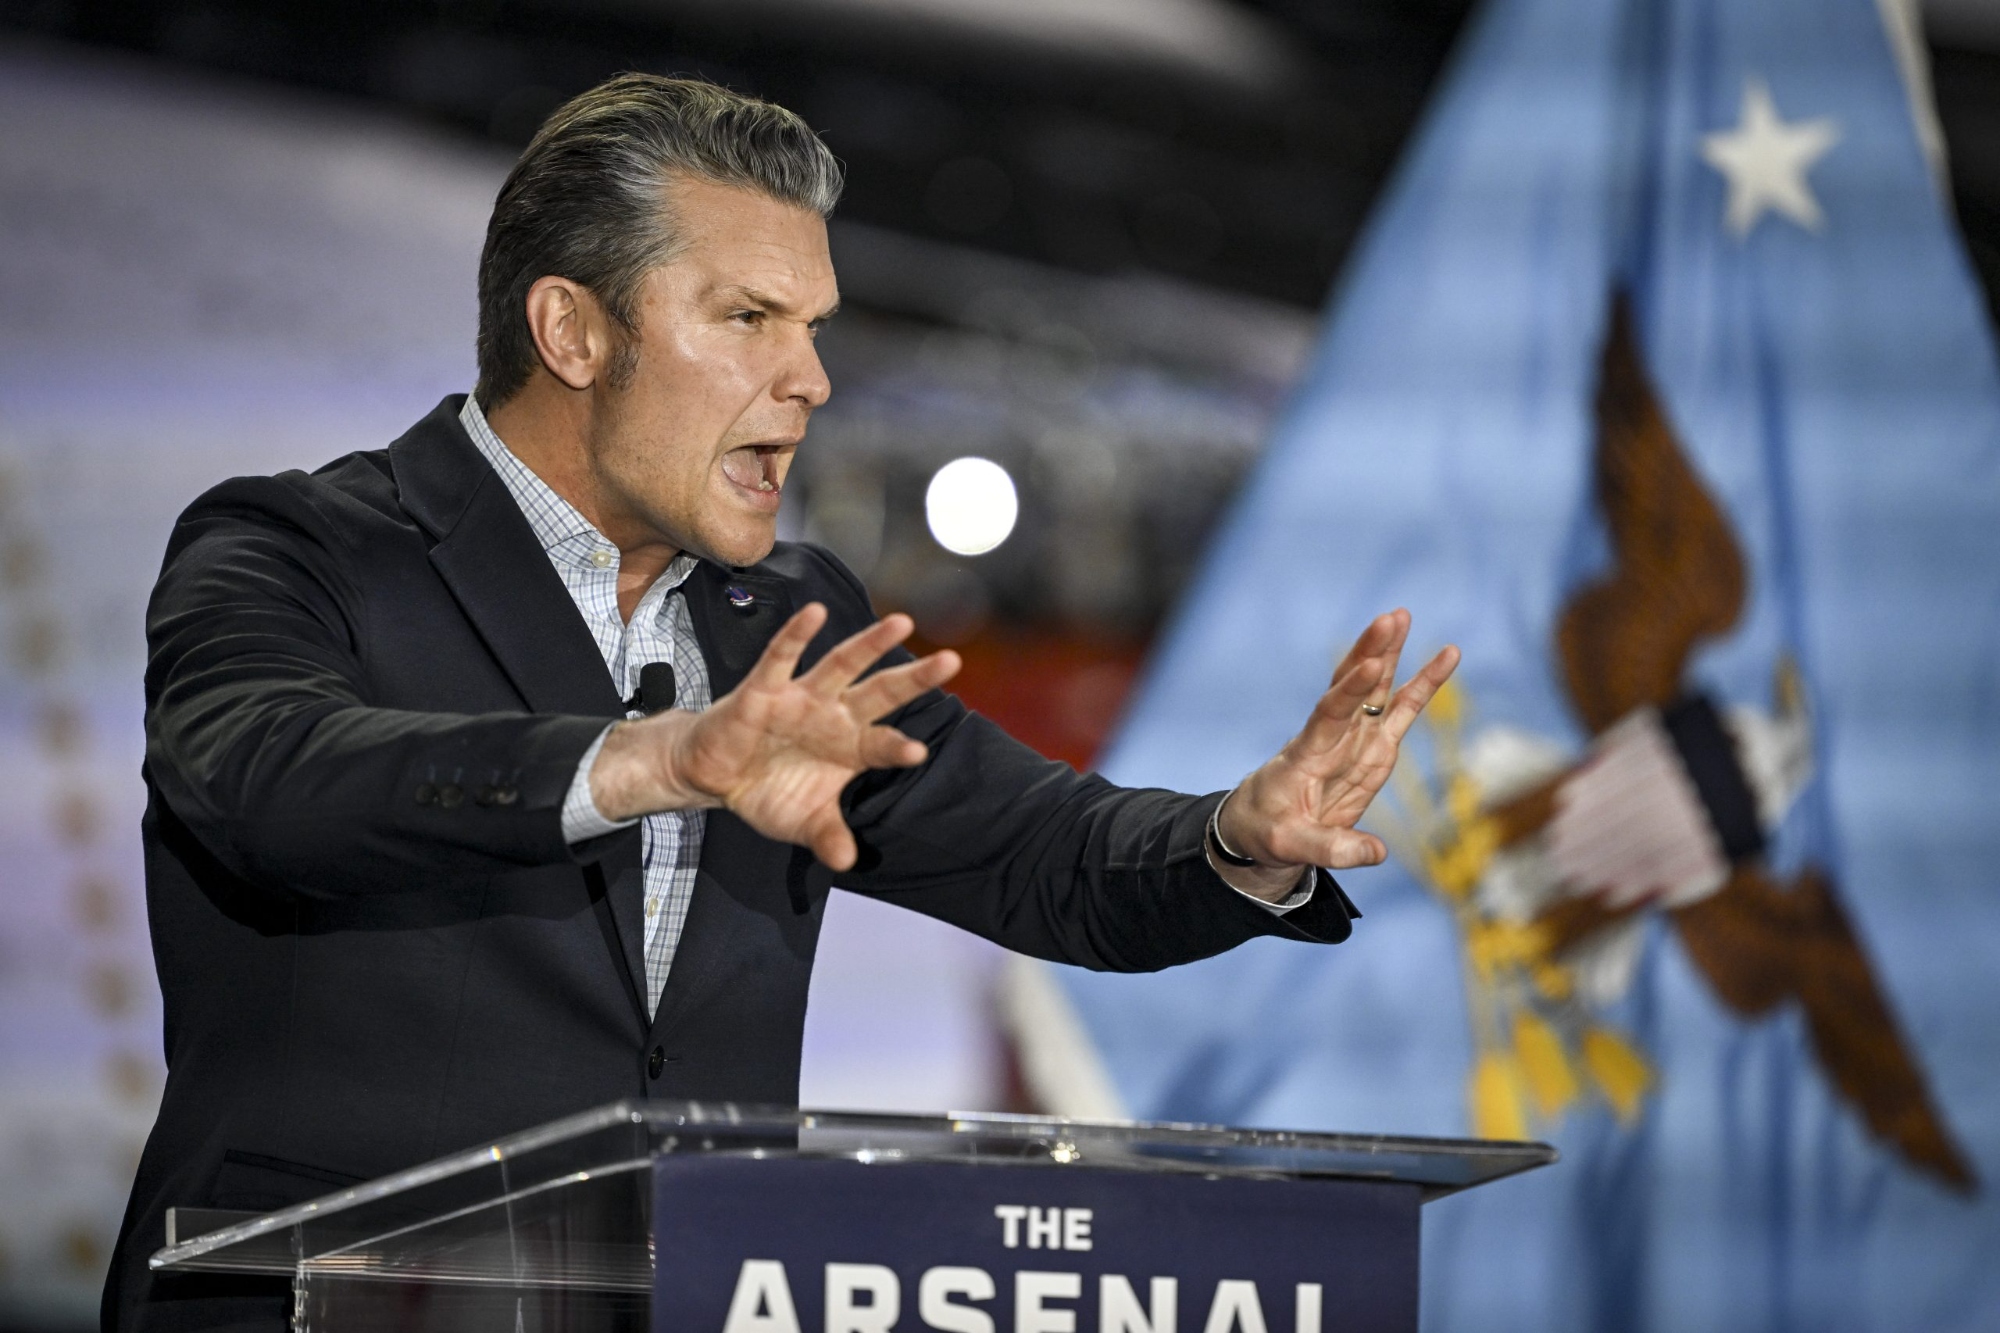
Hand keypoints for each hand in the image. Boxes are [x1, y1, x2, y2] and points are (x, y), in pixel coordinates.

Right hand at [589, 605, 959, 869]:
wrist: (715, 778)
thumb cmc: (767, 793)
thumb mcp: (801, 823)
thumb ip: (827, 836)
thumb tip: (847, 862)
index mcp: (849, 748)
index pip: (883, 744)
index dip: (899, 748)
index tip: (920, 751)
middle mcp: (833, 716)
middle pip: (881, 692)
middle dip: (915, 679)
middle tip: (951, 661)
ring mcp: (802, 698)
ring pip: (842, 664)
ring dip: (870, 643)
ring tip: (902, 623)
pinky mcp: (764, 689)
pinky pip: (781, 657)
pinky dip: (796, 635)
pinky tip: (815, 612)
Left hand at [1213, 609, 1458, 901]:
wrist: (1262, 827)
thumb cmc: (1268, 832)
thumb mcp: (1290, 846)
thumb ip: (1332, 849)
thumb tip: (1377, 853)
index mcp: (1305, 754)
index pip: (1329, 715)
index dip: (1349, 691)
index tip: (1369, 664)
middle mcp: (1330, 737)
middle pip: (1350, 687)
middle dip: (1370, 652)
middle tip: (1391, 618)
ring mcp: (1354, 739)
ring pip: (1374, 689)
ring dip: (1388, 654)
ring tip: (1402, 615)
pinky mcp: (1374, 748)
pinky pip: (1401, 711)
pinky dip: (1422, 685)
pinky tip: (1446, 656)